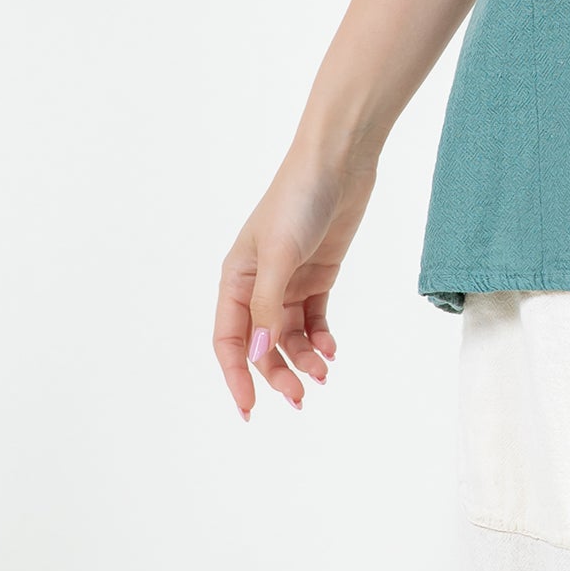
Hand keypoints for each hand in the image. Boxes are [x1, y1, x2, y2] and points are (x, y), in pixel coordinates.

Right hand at [214, 145, 378, 418]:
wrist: (340, 160)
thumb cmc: (299, 198)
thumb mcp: (280, 254)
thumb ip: (269, 306)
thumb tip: (261, 353)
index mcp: (236, 279)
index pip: (229, 341)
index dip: (236, 377)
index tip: (250, 410)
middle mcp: (259, 284)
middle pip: (263, 344)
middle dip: (278, 374)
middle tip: (301, 397)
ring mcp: (290, 280)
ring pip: (290, 335)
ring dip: (304, 358)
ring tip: (325, 372)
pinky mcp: (319, 273)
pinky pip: (314, 318)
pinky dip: (321, 338)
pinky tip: (332, 350)